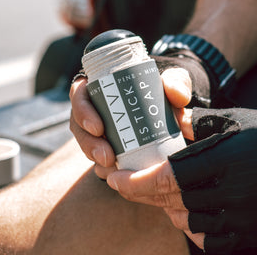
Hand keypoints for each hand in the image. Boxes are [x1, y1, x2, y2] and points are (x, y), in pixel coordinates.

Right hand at [69, 67, 192, 178]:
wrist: (170, 106)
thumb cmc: (164, 89)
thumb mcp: (173, 81)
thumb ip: (177, 83)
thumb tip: (176, 95)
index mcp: (101, 84)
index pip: (79, 93)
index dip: (82, 111)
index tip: (98, 127)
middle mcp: (94, 105)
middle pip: (79, 124)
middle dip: (88, 143)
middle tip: (107, 156)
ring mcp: (97, 127)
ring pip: (86, 143)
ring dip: (95, 157)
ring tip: (111, 167)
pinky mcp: (106, 144)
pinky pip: (97, 157)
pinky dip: (104, 167)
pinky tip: (113, 175)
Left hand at [107, 108, 256, 253]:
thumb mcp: (234, 119)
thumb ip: (197, 123)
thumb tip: (169, 122)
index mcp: (226, 160)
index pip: (170, 176)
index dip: (138, 180)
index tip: (114, 177)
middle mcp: (232, 194)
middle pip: (173, 200)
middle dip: (141, 194)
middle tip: (122, 184)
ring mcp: (244, 219)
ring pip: (187, 222)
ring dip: (165, 208)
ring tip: (155, 193)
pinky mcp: (252, 235)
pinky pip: (210, 241)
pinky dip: (190, 228)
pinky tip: (184, 212)